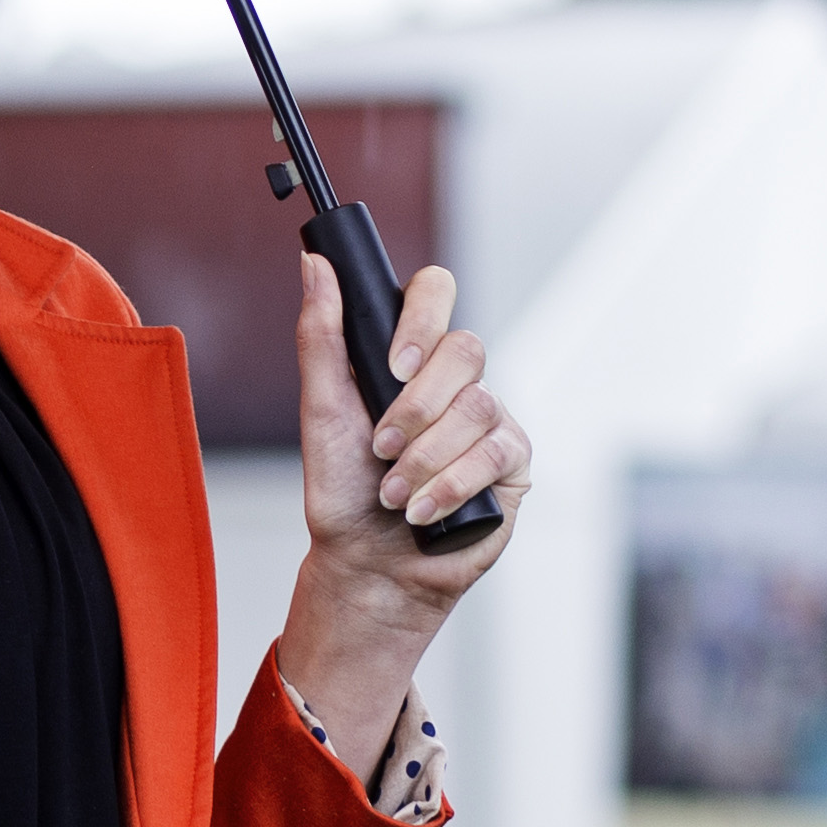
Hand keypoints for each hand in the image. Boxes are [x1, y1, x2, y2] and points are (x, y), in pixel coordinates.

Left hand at [268, 254, 527, 760]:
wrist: (368, 563)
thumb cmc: (343, 489)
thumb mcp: (322, 410)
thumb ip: (322, 336)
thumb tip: (314, 263)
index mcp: (410, 356)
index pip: (435, 294)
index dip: (422, 319)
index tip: (391, 365)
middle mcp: (455, 381)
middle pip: (466, 350)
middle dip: (417, 406)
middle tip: (382, 447)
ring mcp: (490, 420)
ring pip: (479, 407)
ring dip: (426, 457)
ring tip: (393, 494)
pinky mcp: (512, 463)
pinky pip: (497, 452)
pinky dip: (452, 484)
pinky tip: (423, 511)